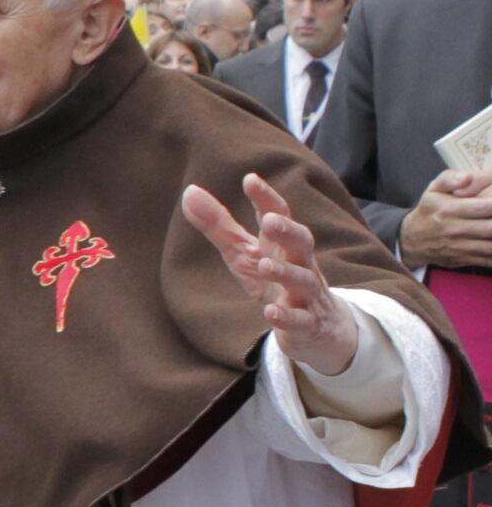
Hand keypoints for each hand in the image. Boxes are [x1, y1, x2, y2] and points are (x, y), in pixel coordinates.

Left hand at [182, 173, 359, 375]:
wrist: (316, 327)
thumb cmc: (274, 280)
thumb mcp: (243, 253)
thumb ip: (219, 225)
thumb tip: (190, 192)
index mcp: (281, 244)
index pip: (279, 215)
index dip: (266, 198)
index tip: (250, 180)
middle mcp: (299, 264)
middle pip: (301, 243)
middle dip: (288, 231)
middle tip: (270, 220)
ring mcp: (306, 294)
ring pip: (303, 280)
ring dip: (285, 273)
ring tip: (265, 266)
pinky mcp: (307, 324)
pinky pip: (300, 320)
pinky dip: (287, 317)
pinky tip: (271, 313)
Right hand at [399, 170, 491, 269]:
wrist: (412, 240)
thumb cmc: (429, 210)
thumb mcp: (434, 189)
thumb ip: (450, 178)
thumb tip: (468, 176)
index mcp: (448, 209)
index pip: (484, 207)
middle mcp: (453, 229)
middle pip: (491, 228)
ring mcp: (459, 247)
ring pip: (491, 247)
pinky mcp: (464, 259)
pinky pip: (488, 260)